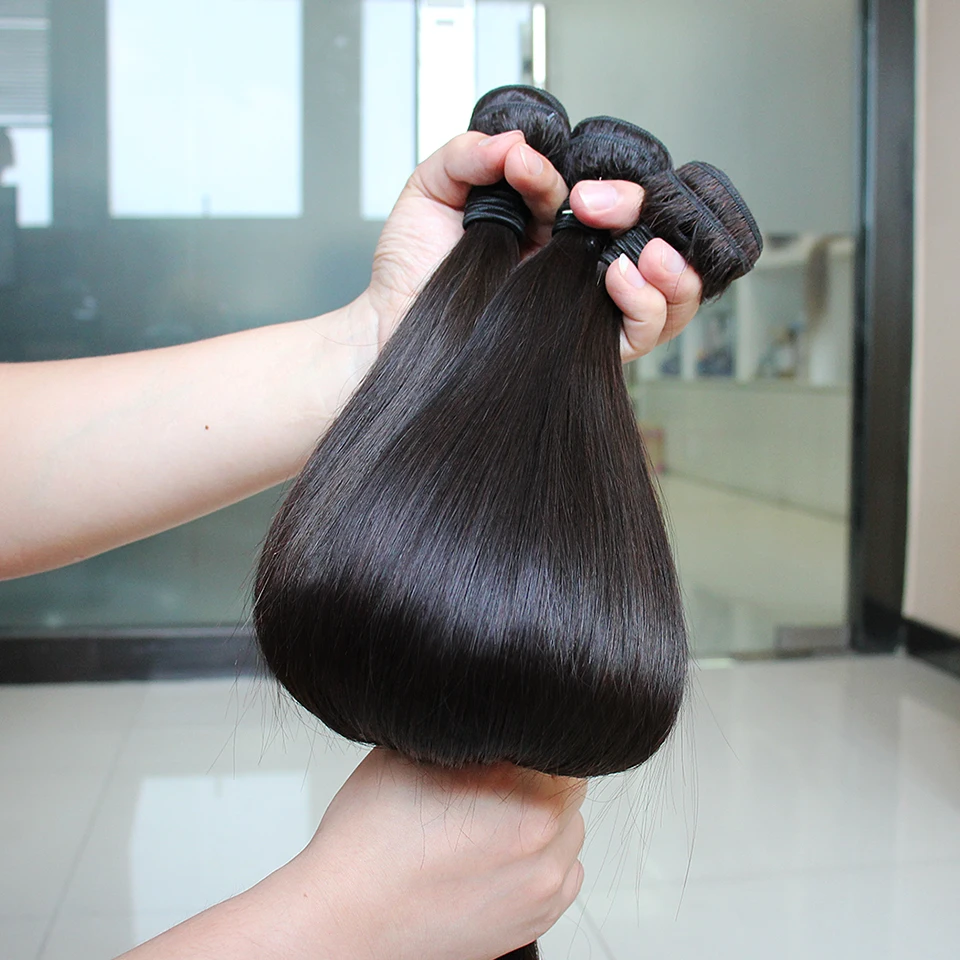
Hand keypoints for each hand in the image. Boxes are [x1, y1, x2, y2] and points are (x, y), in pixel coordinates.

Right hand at [299, 747, 586, 959]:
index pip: (564, 746)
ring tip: (490, 818)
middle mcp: (544, 846)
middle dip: (537, 776)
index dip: (531, 737)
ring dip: (543, 818)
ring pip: (568, 830)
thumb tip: (491, 709)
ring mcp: (543, 890)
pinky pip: (563, 873)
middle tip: (491, 778)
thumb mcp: (412, 751)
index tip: (504, 743)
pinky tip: (496, 852)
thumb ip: (467, 729)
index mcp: (526, 797)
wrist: (344, 920)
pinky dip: (541, 859)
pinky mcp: (535, 922)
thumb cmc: (368, 843)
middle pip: (569, 786)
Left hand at [358, 132, 702, 363]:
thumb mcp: (433, 189)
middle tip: (595, 207)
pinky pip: (643, 332)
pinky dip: (648, 303)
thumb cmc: (410, 270)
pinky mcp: (583, 347)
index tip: (571, 186)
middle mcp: (577, 264)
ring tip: (643, 251)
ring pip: (666, 288)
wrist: (388, 326)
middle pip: (648, 233)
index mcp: (553, 223)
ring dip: (670, 265)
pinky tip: (620, 279)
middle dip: (637, 210)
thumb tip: (518, 143)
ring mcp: (585, 306)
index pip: (611, 196)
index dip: (609, 184)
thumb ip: (470, 154)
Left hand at [361, 130, 567, 347]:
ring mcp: (542, 263)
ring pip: (575, 223)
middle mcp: (529, 231)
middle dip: (542, 172)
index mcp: (504, 203)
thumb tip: (509, 141)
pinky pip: (577, 264)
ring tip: (526, 177)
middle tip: (519, 165)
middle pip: (561, 193)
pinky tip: (553, 223)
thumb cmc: (407, 268)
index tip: (513, 154)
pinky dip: (572, 239)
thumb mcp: (426, 187)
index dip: (532, 157)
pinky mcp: (551, 296)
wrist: (393, 321)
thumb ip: (462, 154)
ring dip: (555, 194)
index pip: (536, 169)